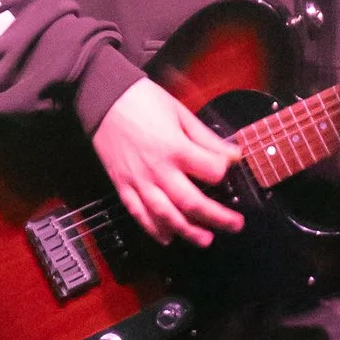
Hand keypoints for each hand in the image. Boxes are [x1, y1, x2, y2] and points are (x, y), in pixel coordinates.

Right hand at [96, 76, 244, 248]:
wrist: (104, 98)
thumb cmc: (143, 101)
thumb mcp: (181, 113)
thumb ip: (207, 139)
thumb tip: (233, 155)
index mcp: (176, 148)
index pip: (211, 172)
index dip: (224, 173)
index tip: (228, 171)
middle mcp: (158, 170)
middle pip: (192, 203)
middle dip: (217, 217)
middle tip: (235, 224)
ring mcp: (139, 181)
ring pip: (166, 216)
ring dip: (187, 231)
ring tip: (205, 240)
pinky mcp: (122, 185)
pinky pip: (138, 213)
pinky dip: (153, 229)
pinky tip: (167, 237)